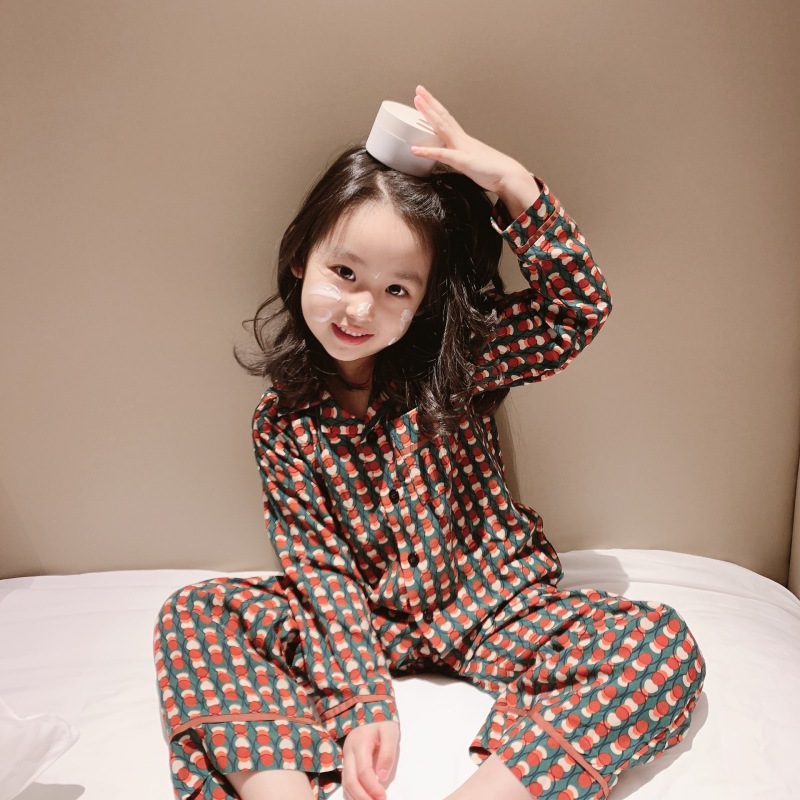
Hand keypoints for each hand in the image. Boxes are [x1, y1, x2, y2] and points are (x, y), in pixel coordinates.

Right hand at [342, 720, 399, 799]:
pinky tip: (362, 799)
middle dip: (362, 797)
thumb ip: (387, 754)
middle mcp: (349, 753)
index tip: (383, 797)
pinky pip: (346, 783)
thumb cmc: (382, 723)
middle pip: (350, 781)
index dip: (372, 787)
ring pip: (346, 784)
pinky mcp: (347, 764)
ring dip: (357, 798)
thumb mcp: (390, 732)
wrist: (369, 712)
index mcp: (359, 744)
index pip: (363, 771)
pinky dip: (352, 794)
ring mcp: (346, 759)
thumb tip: (382, 778)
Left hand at [411, 85, 540, 218]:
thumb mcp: (474, 163)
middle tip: (419, 91)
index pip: (448, 120)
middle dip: (430, 104)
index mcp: (464, 141)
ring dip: (429, 114)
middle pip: (444, 117)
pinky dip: (428, 152)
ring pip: (443, 127)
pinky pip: (443, 155)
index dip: (436, 109)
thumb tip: (457, 160)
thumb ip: (463, 159)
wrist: (509, 176)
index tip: (426, 99)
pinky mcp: (463, 161)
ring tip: (417, 102)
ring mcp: (463, 148)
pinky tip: (415, 150)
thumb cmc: (493, 172)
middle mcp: (463, 140)